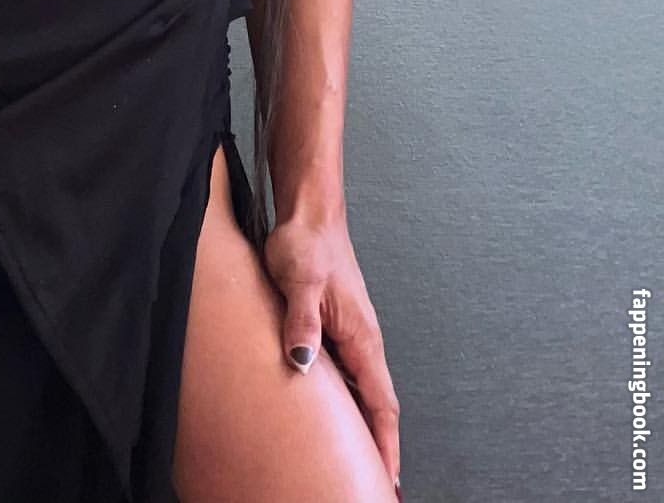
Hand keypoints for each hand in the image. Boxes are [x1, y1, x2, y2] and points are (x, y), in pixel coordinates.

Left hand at [262, 206, 401, 491]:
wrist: (307, 214)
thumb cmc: (308, 242)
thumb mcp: (300, 282)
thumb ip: (302, 322)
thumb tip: (303, 362)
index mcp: (362, 338)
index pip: (382, 405)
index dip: (386, 445)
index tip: (389, 480)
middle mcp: (361, 342)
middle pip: (375, 406)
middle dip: (376, 446)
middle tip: (369, 482)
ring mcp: (348, 335)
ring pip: (359, 391)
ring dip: (359, 424)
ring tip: (350, 459)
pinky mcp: (332, 326)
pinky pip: (342, 373)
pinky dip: (341, 399)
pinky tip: (325, 411)